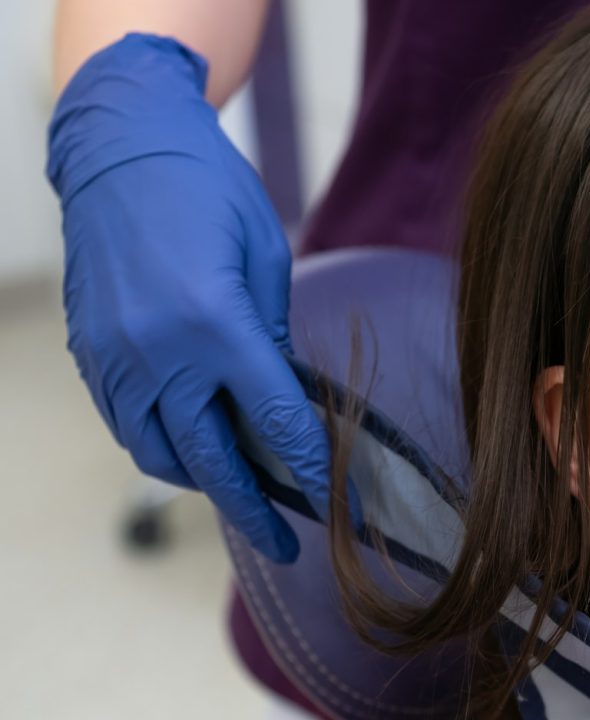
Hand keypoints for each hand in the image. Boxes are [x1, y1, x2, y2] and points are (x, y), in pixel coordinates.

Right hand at [47, 33, 331, 562]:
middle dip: (255, 510)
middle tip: (289, 547)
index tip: (340, 508)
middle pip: (212, 461)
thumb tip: (287, 403)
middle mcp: (159, 352)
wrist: (121, 145)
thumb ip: (275, 339)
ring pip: (160, 453)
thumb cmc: (210, 191)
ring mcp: (116, 356)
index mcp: (215, 326)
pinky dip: (164, 447)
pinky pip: (129, 424)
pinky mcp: (92, 352)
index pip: (275, 424)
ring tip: (246, 499)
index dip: (312, 473)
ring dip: (205, 483)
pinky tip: (196, 451)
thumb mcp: (266, 260)